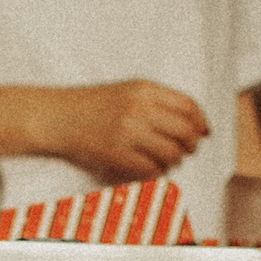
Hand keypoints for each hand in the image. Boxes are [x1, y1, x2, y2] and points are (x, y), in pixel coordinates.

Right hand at [45, 78, 211, 177]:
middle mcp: (138, 107)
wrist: (56, 116)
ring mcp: (127, 131)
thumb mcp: (127, 90)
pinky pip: (152, 169)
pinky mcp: (116, 153)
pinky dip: (157, 172)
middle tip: (187, 150)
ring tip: (167, 160)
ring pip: (171, 153)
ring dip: (175, 161)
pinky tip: (150, 167)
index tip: (204, 133)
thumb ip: (159, 102)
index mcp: (144, 88)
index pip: (189, 106)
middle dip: (192, 145)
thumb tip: (196, 124)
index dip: (202, 122)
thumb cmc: (92, 105)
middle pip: (185, 131)